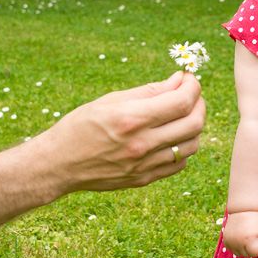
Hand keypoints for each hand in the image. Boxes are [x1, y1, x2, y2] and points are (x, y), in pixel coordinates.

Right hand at [41, 71, 204, 194]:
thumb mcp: (111, 100)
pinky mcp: (145, 179)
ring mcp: (145, 165)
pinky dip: (183, 146)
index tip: (188, 78)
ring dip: (194, 125)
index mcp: (131, 118)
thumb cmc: (81, 125)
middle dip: (199, 103)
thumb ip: (149, 91)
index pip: (182, 101)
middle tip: (190, 93)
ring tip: (182, 114)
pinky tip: (172, 135)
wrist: (59, 164)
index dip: (193, 86)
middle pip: (194, 123)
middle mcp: (141, 144)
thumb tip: (179, 80)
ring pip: (192, 144)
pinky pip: (179, 163)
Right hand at [222, 211, 257, 257]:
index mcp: (248, 241)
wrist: (243, 208)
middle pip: (249, 255)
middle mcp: (237, 243)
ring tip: (247, 234)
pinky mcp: (225, 241)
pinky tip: (241, 236)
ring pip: (241, 254)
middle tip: (254, 233)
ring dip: (245, 247)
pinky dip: (237, 245)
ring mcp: (229, 242)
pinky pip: (233, 250)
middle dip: (253, 246)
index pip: (257, 253)